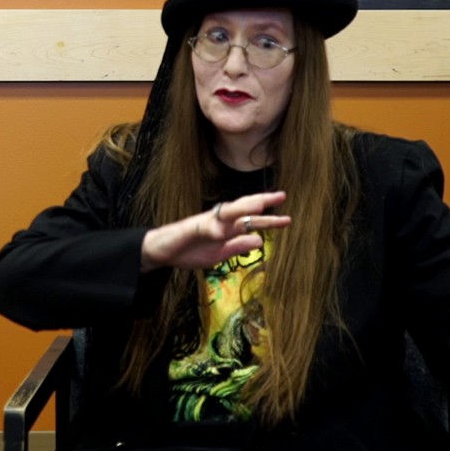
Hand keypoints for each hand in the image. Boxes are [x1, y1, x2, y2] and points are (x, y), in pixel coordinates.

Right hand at [140, 191, 288, 271]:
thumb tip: (260, 241)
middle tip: (281, 196)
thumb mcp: (219, 254)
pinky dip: (212, 228)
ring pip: (226, 212)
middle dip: (261, 202)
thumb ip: (237, 246)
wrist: (161, 252)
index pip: (251, 220)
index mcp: (226, 227)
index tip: (287, 219)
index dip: (268, 219)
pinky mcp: (189, 228)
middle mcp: (218, 220)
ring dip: (242, 208)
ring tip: (259, 204)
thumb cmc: (190, 250)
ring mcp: (204, 222)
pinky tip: (220, 231)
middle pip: (243, 209)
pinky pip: (203, 227)